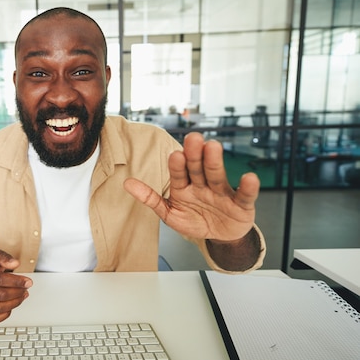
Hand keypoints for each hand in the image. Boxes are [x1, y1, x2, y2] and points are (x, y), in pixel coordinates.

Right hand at [0, 250, 32, 324]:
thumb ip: (5, 258)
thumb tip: (15, 263)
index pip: (0, 279)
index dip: (17, 282)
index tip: (28, 282)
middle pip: (0, 294)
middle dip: (17, 293)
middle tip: (25, 289)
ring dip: (14, 303)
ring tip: (21, 296)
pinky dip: (4, 315)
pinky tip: (10, 306)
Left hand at [123, 132, 259, 241]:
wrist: (219, 237)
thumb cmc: (194, 220)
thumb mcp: (169, 214)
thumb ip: (150, 198)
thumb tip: (126, 183)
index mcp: (185, 186)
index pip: (179, 173)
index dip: (177, 165)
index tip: (175, 154)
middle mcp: (203, 185)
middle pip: (198, 168)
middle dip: (195, 154)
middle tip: (193, 138)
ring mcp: (222, 193)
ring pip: (218, 176)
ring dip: (215, 162)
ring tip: (213, 147)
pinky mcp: (241, 205)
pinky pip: (244, 196)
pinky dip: (248, 188)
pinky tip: (248, 178)